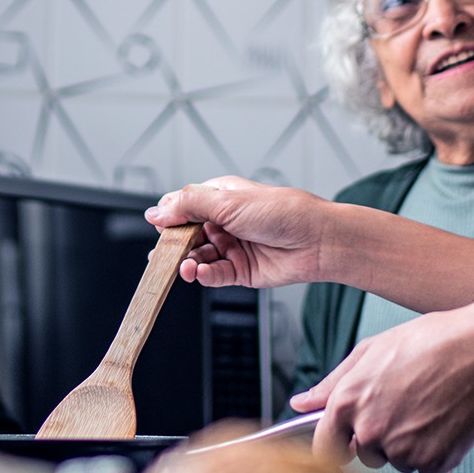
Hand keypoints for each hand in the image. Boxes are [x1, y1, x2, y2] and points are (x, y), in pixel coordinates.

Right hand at [146, 176, 332, 287]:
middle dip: (174, 245)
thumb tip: (156, 211)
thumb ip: (189, 207)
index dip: (169, 217)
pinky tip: (199, 273)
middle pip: (187, 235)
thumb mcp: (229, 203)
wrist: (318, 241)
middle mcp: (225, 222)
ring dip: (187, 262)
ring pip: (198, 257)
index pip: (184, 206)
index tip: (158, 227)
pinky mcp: (241, 271)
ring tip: (185, 267)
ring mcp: (233, 246)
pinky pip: (214, 275)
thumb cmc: (282, 212)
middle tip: (162, 256)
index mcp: (222, 197)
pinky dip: (203, 275)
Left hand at [292, 302, 473, 472]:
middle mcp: (370, 431)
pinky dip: (438, 456)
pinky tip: (447, 423)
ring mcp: (402, 451)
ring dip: (412, 446)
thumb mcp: (373, 350)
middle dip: (382, 438)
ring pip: (399, 464)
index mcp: (348, 402)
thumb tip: (301, 404)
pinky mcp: (433, 464)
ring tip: (431, 406)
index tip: (351, 442)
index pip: (325, 450)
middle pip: (366, 457)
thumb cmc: (431, 342)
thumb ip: (332, 382)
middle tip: (408, 404)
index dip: (339, 444)